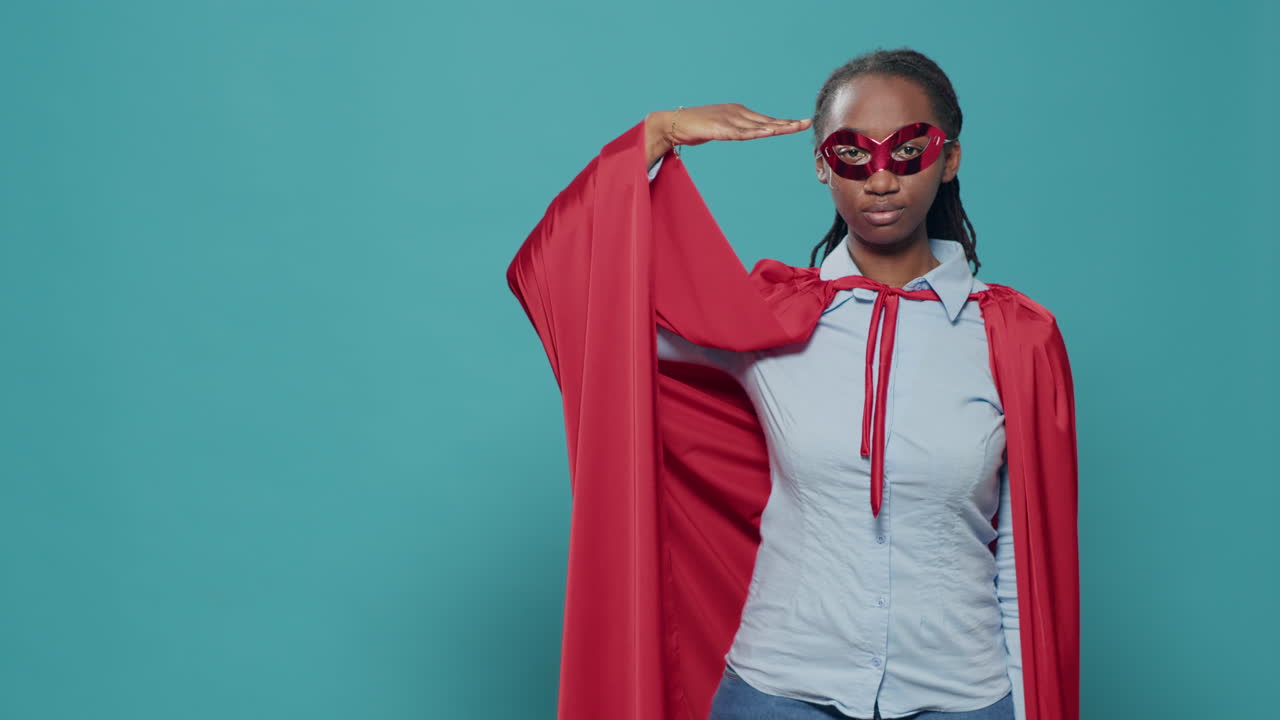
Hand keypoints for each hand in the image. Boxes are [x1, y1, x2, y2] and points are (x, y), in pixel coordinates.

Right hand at [659, 103, 811, 147]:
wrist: (673, 123)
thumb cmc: (696, 127)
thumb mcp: (721, 129)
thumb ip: (735, 131)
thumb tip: (748, 134)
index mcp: (738, 113)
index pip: (765, 120)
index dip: (784, 122)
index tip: (801, 124)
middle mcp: (736, 114)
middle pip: (766, 121)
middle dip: (787, 123)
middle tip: (806, 123)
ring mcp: (728, 120)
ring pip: (756, 127)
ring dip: (775, 127)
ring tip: (792, 128)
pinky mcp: (718, 129)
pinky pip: (740, 133)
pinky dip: (754, 133)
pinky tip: (767, 132)